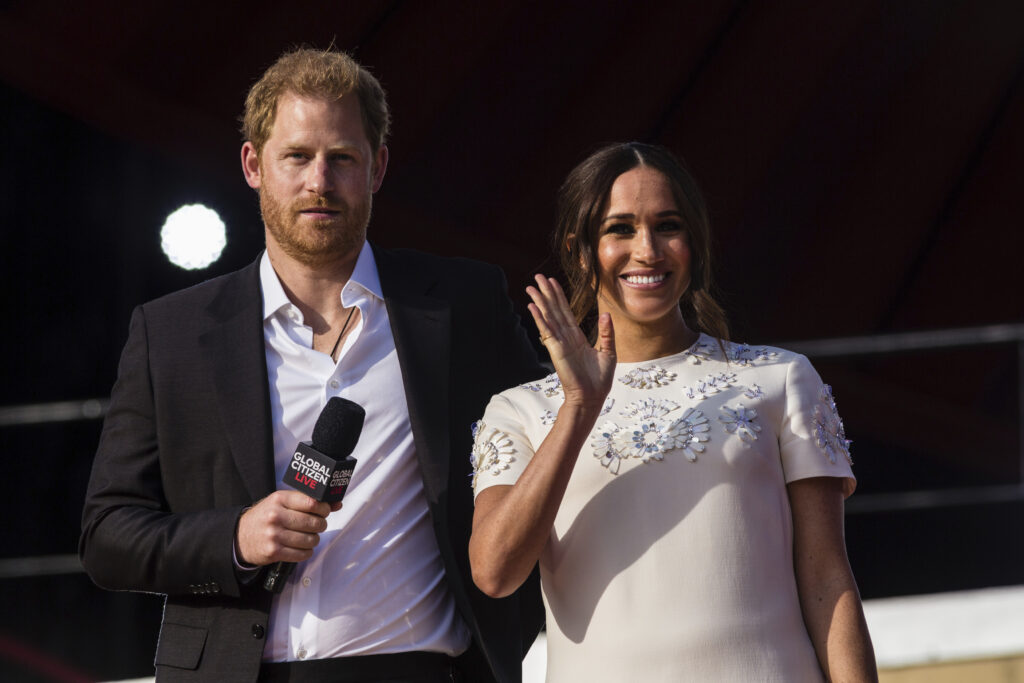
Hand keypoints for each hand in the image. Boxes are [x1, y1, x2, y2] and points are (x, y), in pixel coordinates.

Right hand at [235, 490, 336, 565]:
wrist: (239, 537)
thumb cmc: (265, 517)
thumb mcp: (281, 502)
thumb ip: (308, 501)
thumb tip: (337, 503)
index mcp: (279, 499)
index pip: (312, 502)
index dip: (324, 508)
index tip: (324, 511)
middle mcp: (276, 516)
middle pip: (314, 522)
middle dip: (320, 525)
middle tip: (317, 525)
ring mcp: (274, 535)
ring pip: (311, 539)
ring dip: (314, 539)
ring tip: (307, 536)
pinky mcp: (274, 552)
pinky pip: (303, 554)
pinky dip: (306, 551)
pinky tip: (300, 547)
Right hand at [527, 275, 615, 408]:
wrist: (593, 397)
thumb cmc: (600, 380)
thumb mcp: (609, 352)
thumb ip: (606, 333)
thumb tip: (605, 314)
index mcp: (577, 337)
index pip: (566, 312)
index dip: (559, 296)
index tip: (552, 282)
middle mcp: (566, 337)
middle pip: (554, 310)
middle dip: (546, 293)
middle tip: (537, 277)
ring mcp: (560, 343)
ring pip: (548, 317)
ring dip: (540, 301)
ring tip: (531, 287)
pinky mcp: (557, 350)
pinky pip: (547, 330)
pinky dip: (540, 318)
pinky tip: (533, 306)